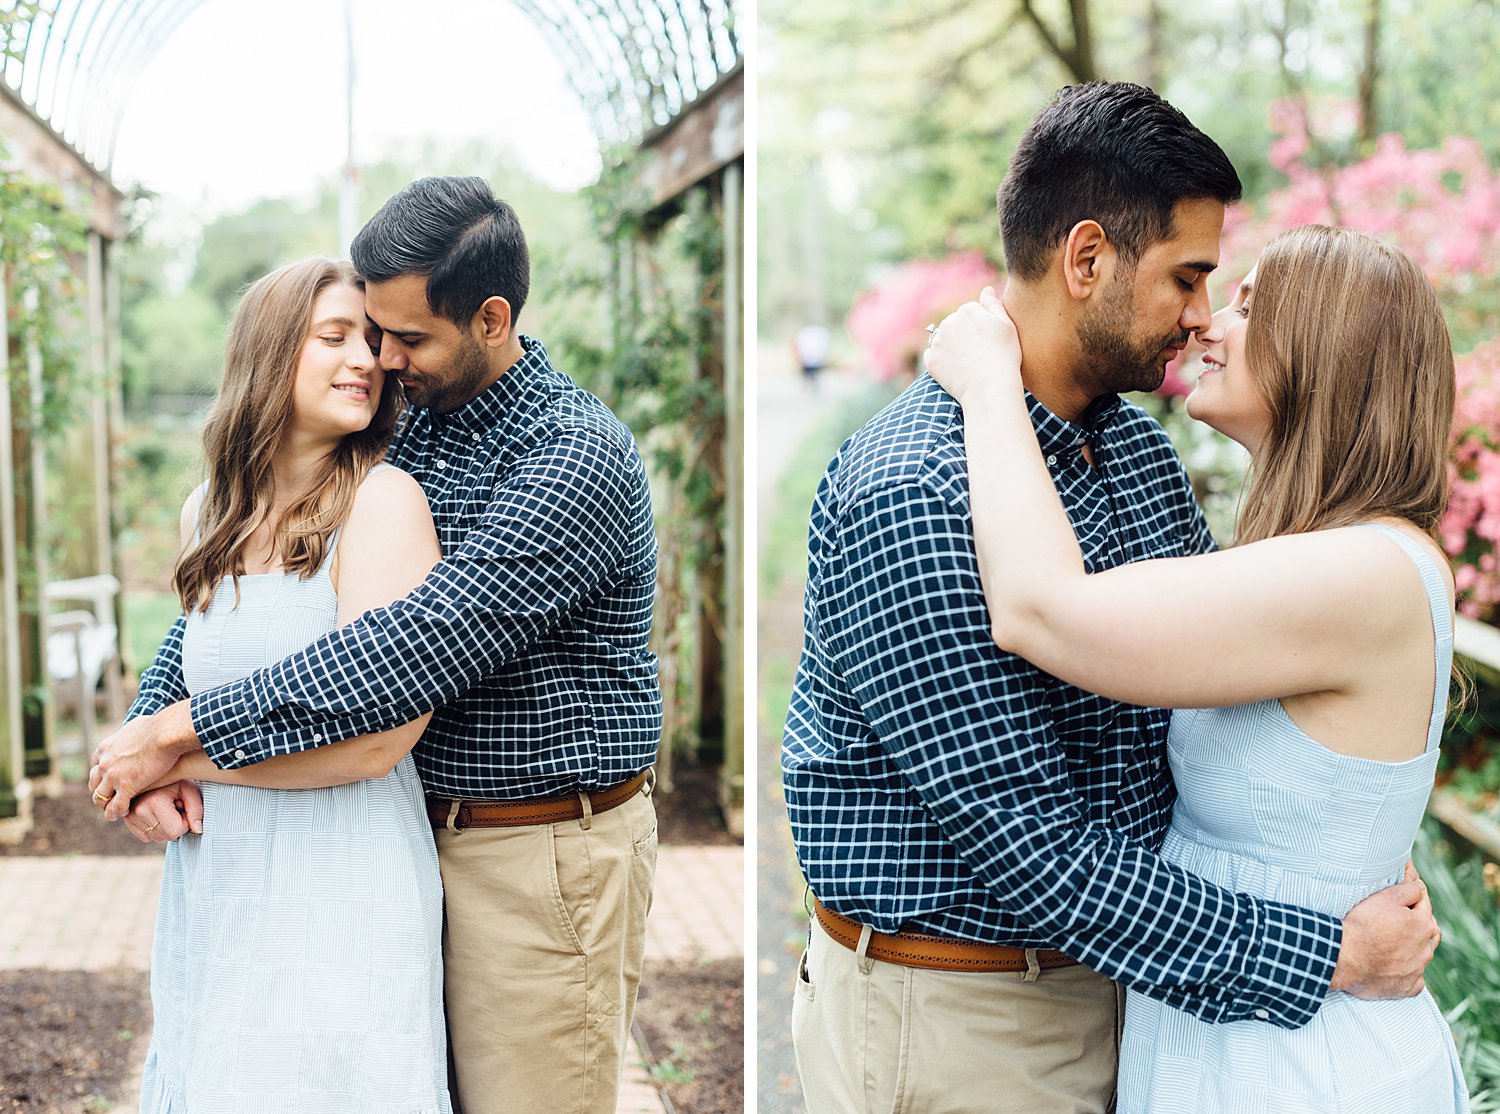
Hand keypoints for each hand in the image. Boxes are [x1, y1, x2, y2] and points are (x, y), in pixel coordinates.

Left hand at [89, 700, 198, 820]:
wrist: (165, 734)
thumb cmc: (158, 726)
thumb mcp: (137, 724)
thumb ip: (132, 730)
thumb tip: (138, 726)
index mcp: (106, 748)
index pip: (95, 765)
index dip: (101, 773)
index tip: (108, 778)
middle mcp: (105, 763)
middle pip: (94, 782)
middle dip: (99, 791)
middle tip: (107, 797)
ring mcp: (113, 777)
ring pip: (100, 798)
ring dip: (104, 805)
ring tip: (111, 812)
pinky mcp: (126, 787)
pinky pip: (116, 806)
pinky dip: (117, 812)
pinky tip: (123, 814)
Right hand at [123, 782, 203, 842]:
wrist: (157, 771)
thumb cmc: (177, 780)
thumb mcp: (190, 790)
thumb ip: (196, 810)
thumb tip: (198, 831)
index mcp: (154, 802)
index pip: (175, 831)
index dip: (185, 822)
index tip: (183, 808)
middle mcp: (139, 810)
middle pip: (166, 836)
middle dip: (176, 825)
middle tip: (175, 807)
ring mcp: (130, 816)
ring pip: (157, 838)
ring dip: (166, 827)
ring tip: (166, 808)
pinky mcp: (127, 820)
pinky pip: (146, 837)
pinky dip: (155, 829)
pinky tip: (157, 814)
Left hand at [924, 286, 1021, 404]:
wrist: (989, 387)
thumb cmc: (1004, 356)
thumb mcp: (1006, 326)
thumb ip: (993, 305)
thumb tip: (986, 290)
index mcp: (968, 310)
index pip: (970, 313)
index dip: (980, 328)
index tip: (988, 342)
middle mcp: (949, 321)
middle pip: (954, 325)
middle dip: (963, 335)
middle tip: (979, 354)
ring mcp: (937, 341)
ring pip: (943, 340)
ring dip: (952, 347)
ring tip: (968, 362)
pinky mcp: (931, 360)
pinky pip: (934, 356)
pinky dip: (942, 362)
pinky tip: (956, 369)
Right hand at [1330, 860, 1439, 997]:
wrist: (1345, 957)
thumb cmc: (1363, 925)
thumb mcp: (1384, 897)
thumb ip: (1408, 889)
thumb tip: (1418, 884)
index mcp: (1423, 924)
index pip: (1424, 905)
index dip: (1411, 899)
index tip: (1400, 898)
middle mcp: (1426, 948)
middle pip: (1430, 931)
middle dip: (1420, 924)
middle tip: (1400, 920)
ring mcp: (1418, 970)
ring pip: (1424, 955)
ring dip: (1416, 948)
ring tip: (1395, 943)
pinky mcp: (1407, 987)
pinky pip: (1416, 980)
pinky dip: (1409, 973)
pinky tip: (1396, 968)